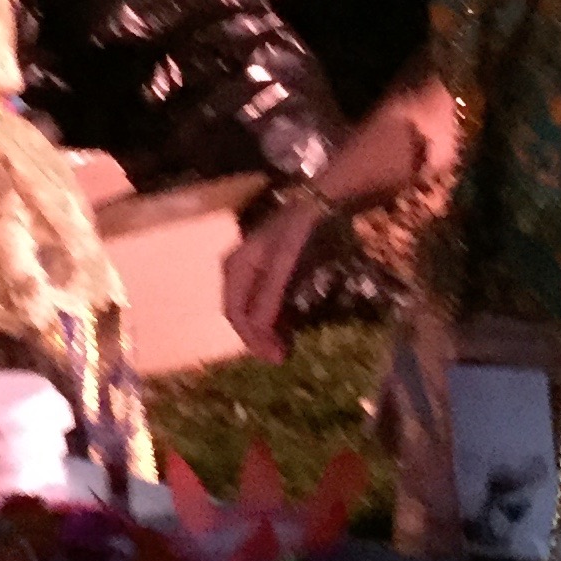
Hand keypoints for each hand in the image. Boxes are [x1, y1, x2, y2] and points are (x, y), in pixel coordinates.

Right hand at [222, 194, 326, 361]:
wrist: (325, 202)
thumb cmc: (303, 232)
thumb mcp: (284, 266)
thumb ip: (269, 299)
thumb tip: (256, 333)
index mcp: (236, 267)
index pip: (235, 314)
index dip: (252, 339)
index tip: (276, 358)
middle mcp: (240, 269)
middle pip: (241, 313)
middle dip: (259, 337)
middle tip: (282, 357)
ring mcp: (257, 269)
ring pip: (254, 309)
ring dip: (268, 330)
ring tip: (288, 346)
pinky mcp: (274, 270)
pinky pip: (268, 301)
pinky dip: (277, 317)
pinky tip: (292, 325)